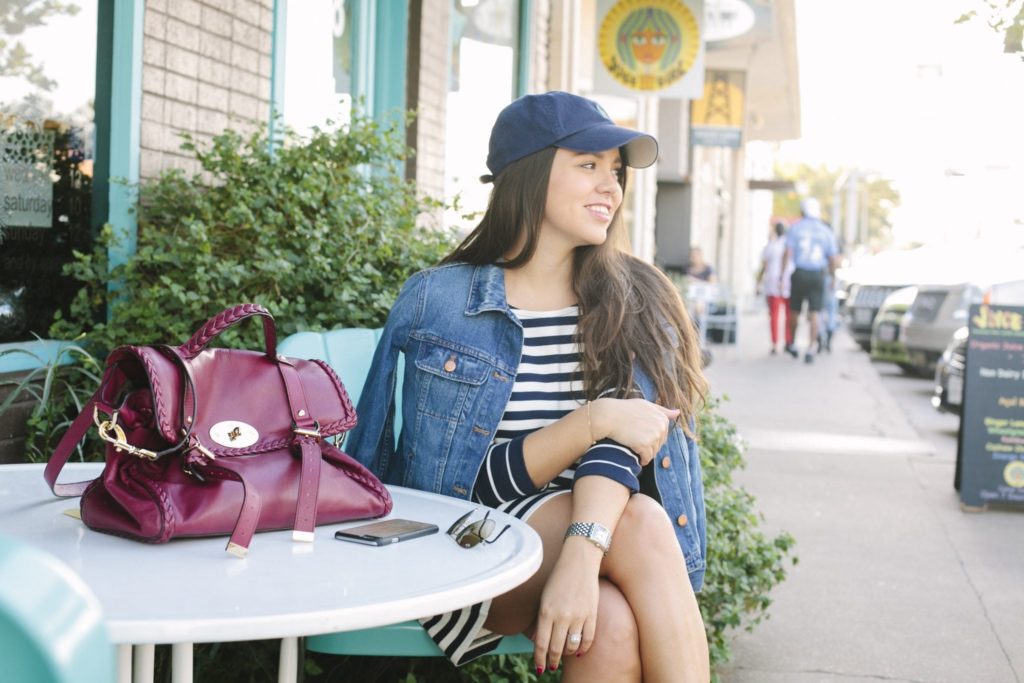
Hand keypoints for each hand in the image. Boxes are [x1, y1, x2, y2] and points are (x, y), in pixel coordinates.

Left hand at [532, 542, 600, 672]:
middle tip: (550, 667)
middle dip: (552, 661)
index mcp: (546, 611)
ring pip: (572, 646)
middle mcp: (561, 616)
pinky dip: (583, 648)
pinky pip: (588, 639)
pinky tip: (578, 651)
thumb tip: (539, 640)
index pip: (541, 643)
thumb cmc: (558, 577)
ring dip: (567, 655)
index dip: (540, 659)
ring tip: (564, 656)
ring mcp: (578, 616)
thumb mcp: (544, 596)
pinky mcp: (592, 614)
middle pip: (556, 648)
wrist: (579, 560)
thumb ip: (542, 619)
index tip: (539, 667)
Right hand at [592, 398, 678, 465]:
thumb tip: (678, 412)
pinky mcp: (645, 445)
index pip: (663, 435)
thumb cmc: (624, 410)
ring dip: (645, 453)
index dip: (651, 437)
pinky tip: (634, 455)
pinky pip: (647, 458)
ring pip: (653, 452)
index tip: (640, 435)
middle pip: (659, 445)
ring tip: (634, 447)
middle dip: (649, 446)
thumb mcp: (645, 405)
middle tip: (635, 441)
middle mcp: (660, 427)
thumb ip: (662, 410)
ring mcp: (653, 436)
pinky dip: (641, 459)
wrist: (608, 416)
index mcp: (662, 418)